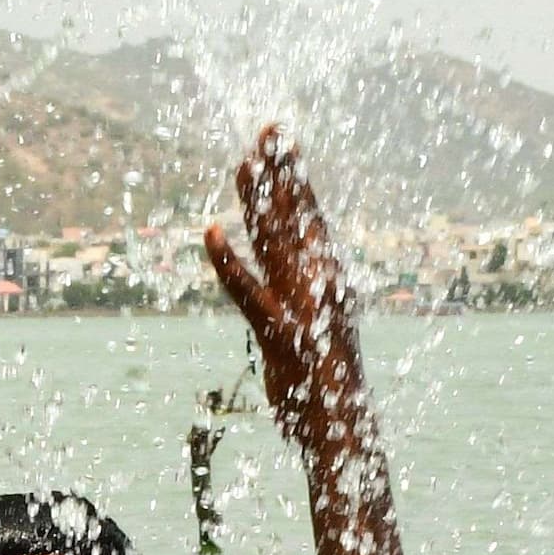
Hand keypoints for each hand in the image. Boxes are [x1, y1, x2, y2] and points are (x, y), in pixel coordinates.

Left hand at [203, 125, 372, 462]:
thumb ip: (300, 295)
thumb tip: (298, 272)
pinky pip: (250, 294)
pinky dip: (229, 264)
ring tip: (242, 162)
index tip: (281, 139)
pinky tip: (212, 233)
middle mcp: (318, 284)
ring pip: (276, 244)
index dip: (293, 175)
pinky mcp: (281, 335)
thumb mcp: (312, 329)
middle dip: (281, 170)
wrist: (341, 426)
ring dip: (258, 201)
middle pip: (295, 216)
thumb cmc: (323, 381)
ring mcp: (302, 308)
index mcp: (326, 278)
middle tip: (268, 128)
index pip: (308, 215)